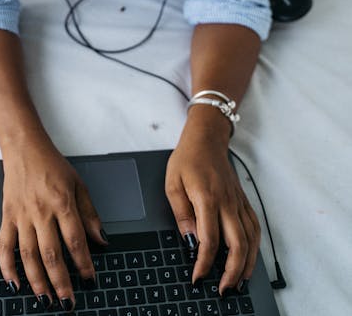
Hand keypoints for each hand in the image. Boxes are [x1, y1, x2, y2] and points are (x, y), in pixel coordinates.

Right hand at [0, 134, 106, 309]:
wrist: (24, 147)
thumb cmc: (52, 164)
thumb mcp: (78, 184)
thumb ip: (90, 213)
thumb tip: (101, 239)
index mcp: (62, 202)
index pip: (75, 240)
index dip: (84, 263)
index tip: (90, 279)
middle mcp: (41, 211)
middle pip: (51, 254)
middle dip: (61, 282)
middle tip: (67, 302)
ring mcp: (22, 215)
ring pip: (28, 255)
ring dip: (37, 281)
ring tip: (45, 299)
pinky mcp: (7, 216)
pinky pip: (4, 245)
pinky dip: (7, 267)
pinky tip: (15, 283)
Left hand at [165, 112, 260, 294]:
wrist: (207, 138)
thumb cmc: (187, 158)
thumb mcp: (172, 183)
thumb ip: (181, 213)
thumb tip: (190, 240)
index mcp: (207, 198)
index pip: (210, 240)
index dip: (205, 263)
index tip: (198, 277)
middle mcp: (227, 202)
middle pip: (237, 245)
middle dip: (232, 272)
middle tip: (223, 289)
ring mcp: (238, 202)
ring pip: (251, 239)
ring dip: (247, 264)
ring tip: (238, 283)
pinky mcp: (243, 200)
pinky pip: (255, 227)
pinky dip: (255, 247)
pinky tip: (250, 260)